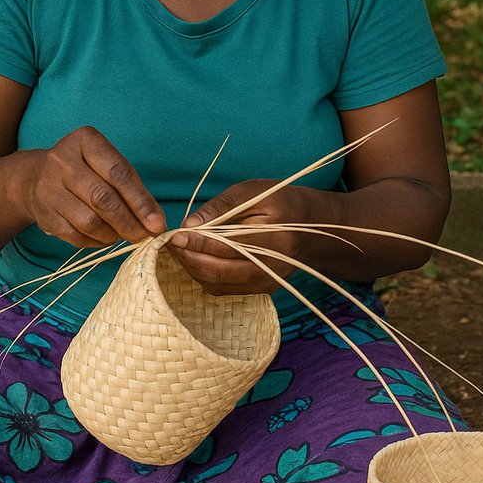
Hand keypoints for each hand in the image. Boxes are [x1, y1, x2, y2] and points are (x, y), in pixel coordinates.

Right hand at [22, 126, 165, 247]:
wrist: (34, 178)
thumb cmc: (84, 170)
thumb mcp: (105, 163)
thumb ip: (131, 187)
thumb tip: (155, 221)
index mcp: (85, 141)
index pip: (119, 173)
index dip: (141, 201)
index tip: (158, 223)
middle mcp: (62, 161)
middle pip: (103, 198)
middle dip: (129, 222)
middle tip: (145, 236)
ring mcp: (48, 188)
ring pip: (89, 221)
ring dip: (113, 234)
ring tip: (124, 235)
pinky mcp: (43, 214)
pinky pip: (76, 236)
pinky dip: (97, 241)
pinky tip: (105, 237)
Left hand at [166, 180, 308, 295]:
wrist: (311, 226)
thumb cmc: (279, 201)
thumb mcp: (252, 192)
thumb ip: (222, 207)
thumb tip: (190, 225)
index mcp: (276, 236)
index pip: (229, 245)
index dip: (198, 241)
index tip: (176, 234)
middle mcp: (274, 265)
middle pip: (221, 271)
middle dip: (190, 259)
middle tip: (171, 244)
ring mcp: (269, 281)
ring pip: (219, 284)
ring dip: (194, 269)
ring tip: (180, 251)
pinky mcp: (263, 289)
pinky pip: (225, 289)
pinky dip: (205, 276)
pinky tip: (195, 260)